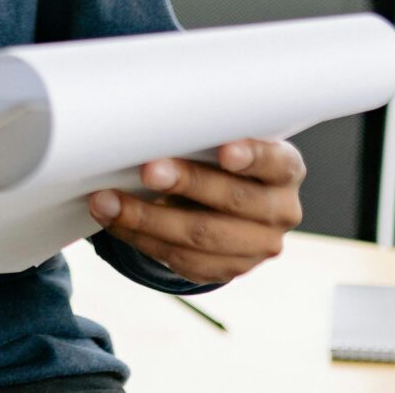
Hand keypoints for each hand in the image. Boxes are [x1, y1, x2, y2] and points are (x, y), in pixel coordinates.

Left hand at [87, 138, 305, 285]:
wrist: (222, 203)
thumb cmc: (216, 156)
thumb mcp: (222, 139)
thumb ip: (204, 135)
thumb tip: (153, 124)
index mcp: (286, 169)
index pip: (275, 162)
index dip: (252, 157)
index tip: (224, 150)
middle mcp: (280, 210)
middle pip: (233, 200)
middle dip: (186, 184)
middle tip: (148, 170)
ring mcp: (257, 247)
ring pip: (201, 237)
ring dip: (147, 219)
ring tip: (108, 201)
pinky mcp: (227, 270)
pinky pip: (181, 259)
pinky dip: (142, 238)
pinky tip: (115, 220)